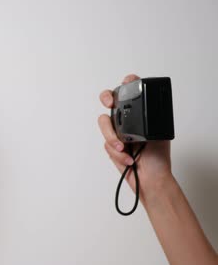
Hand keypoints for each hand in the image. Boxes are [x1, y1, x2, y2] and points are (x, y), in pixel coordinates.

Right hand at [98, 74, 173, 202]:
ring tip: (123, 148)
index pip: (131, 94)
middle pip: (109, 101)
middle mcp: (127, 121)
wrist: (151, 180)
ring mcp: (117, 133)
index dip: (126, 85)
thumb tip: (143, 109)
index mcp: (141, 115)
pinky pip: (106, 144)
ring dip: (112, 137)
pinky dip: (117, 153)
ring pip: (104, 124)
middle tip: (109, 103)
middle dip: (106, 98)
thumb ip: (149, 120)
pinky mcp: (110, 146)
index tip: (126, 85)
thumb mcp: (160, 134)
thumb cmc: (159, 158)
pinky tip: (128, 159)